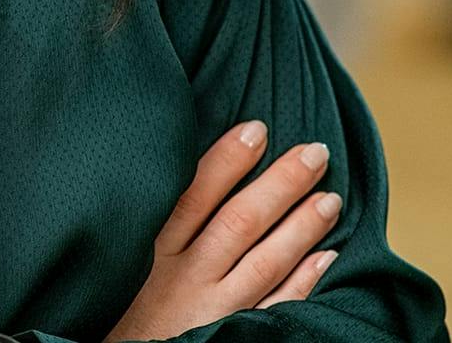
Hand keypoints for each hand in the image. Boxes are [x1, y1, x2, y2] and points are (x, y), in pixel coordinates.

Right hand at [102, 119, 341, 341]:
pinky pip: (276, 308)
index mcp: (152, 248)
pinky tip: (326, 257)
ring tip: (331, 198)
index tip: (258, 129)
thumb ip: (151, 217)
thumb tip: (178, 164)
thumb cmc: (120, 304)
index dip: (229, 159)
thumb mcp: (122, 255)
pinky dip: (303, 281)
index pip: (195, 193)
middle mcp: (185, 276)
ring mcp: (212, 310)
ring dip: (301, 228)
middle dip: (281, 184)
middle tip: (315, 153)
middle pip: (239, 222)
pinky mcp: (232, 336)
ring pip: (264, 261)